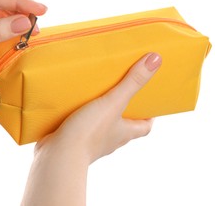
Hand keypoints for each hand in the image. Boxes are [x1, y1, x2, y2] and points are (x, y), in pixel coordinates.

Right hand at [36, 53, 161, 163]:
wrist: (58, 154)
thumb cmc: (89, 131)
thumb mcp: (114, 102)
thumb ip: (132, 82)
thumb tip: (155, 60)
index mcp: (124, 132)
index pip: (144, 127)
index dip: (149, 117)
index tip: (149, 106)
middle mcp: (110, 140)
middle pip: (123, 126)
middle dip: (124, 112)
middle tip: (120, 93)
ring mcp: (91, 142)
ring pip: (101, 127)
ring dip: (100, 114)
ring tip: (94, 95)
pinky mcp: (73, 141)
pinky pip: (80, 128)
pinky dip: (79, 119)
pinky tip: (71, 107)